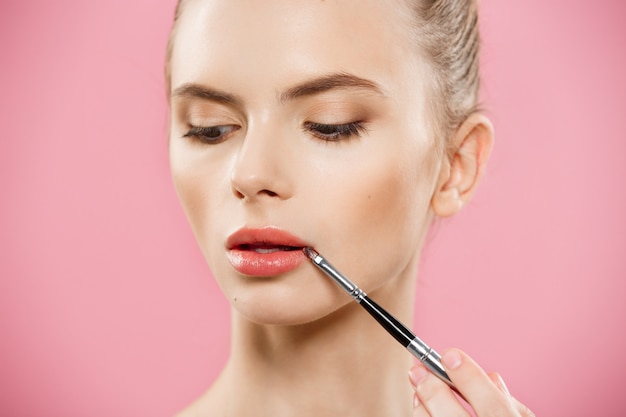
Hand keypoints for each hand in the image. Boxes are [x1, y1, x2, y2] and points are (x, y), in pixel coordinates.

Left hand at [408, 348, 533, 416]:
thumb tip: (491, 376)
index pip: (491, 402)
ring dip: (421, 406)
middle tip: (419, 369)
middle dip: (432, 387)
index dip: (468, 376)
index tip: (450, 354)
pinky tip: (422, 410)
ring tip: (419, 390)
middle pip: (451, 416)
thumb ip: (510, 405)